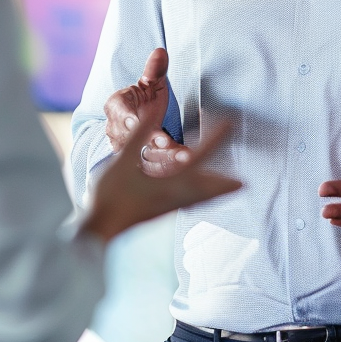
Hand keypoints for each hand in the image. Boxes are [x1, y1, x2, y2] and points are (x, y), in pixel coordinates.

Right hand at [82, 117, 240, 242]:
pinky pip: (188, 205)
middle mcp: (174, 198)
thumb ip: (139, 135)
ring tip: (230, 191)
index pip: (200, 157)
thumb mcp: (123, 160)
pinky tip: (197, 201)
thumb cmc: (109, 195)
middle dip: (225, 183)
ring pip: (199, 200)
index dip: (216, 140)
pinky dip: (200, 201)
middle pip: (208, 189)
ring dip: (216, 193)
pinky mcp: (160, 214)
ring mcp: (168, 209)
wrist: (96, 231)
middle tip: (244, 182)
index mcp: (169, 183)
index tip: (230, 125)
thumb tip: (154, 110)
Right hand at [103, 48, 190, 175]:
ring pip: (142, 154)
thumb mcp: (149, 84)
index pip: (119, 112)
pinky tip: (185, 166)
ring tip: (183, 156)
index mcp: (116, 106)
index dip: (128, 119)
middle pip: (130, 138)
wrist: (139, 122)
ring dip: (162, 157)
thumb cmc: (144, 99)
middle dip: (149, 141)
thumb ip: (154, 70)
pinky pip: (153, 167)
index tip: (136, 123)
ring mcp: (126, 149)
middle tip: (166, 142)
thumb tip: (160, 52)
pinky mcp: (139, 163)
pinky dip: (168, 167)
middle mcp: (116, 129)